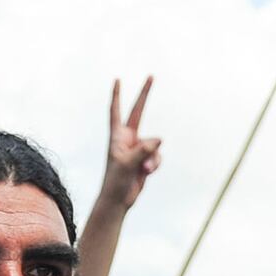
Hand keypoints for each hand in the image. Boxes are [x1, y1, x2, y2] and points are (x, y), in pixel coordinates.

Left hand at [100, 77, 162, 209]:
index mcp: (117, 136)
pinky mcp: (146, 158)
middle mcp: (128, 138)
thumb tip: (159, 139)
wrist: (118, 200)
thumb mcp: (127, 165)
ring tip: (142, 171)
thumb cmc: (115, 182)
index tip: (117, 80)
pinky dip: (155, 165)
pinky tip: (146, 174)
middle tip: (151, 76)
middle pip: (138, 112)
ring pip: (155, 145)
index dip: (117, 95)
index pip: (116, 111)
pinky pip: (158, 156)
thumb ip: (143, 151)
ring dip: (152, 159)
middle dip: (145, 95)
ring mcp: (138, 147)